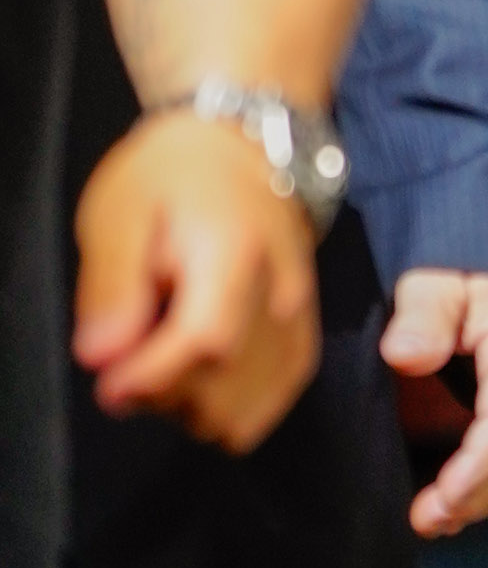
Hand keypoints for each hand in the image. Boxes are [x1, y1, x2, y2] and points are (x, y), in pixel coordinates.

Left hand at [69, 115, 322, 448]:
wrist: (243, 152)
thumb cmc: (173, 178)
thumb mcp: (120, 213)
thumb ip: (113, 285)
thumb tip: (102, 358)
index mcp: (235, 255)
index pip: (207, 342)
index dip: (152, 377)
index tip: (109, 382)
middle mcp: (281, 297)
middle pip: (225, 393)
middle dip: (161, 396)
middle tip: (128, 359)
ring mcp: (299, 325)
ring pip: (244, 416)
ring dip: (190, 409)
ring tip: (163, 364)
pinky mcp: (304, 342)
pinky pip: (267, 409)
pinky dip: (224, 410)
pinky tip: (196, 378)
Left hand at [382, 268, 487, 538]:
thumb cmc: (456, 282)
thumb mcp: (431, 282)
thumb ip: (421, 315)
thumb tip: (406, 355)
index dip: (480, 464)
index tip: (443, 498)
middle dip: (478, 492)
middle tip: (428, 521)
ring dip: (482, 497)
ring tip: (434, 522)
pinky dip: (486, 487)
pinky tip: (452, 508)